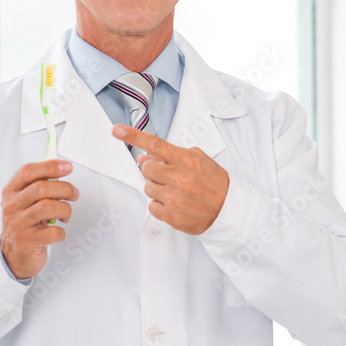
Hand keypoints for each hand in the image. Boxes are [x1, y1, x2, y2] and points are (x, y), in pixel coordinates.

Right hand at [0, 160, 77, 279]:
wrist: (14, 255)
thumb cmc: (25, 224)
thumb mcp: (26, 202)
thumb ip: (40, 186)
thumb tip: (62, 170)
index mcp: (11, 192)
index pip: (28, 172)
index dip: (50, 166)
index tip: (67, 167)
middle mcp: (11, 206)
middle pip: (41, 188)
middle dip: (65, 189)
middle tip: (74, 194)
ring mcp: (17, 225)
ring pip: (48, 208)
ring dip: (65, 210)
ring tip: (65, 215)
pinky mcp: (26, 242)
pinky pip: (53, 232)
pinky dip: (61, 232)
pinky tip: (57, 232)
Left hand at [111, 124, 228, 233]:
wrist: (228, 210)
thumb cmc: (215, 184)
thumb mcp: (199, 160)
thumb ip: (173, 156)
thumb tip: (147, 156)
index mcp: (186, 160)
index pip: (155, 144)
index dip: (133, 136)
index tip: (117, 131)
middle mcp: (179, 177)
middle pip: (146, 168)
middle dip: (153, 171)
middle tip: (167, 176)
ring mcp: (174, 197)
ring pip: (147, 187)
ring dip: (157, 188)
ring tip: (175, 191)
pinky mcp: (171, 215)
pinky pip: (151, 206)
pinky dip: (160, 205)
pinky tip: (174, 203)